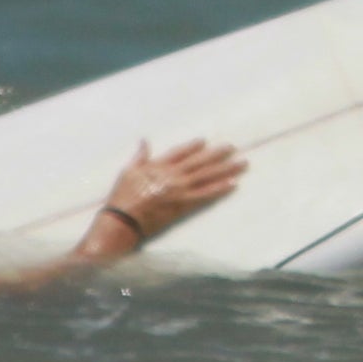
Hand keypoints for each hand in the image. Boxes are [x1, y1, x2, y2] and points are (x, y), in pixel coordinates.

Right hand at [102, 139, 245, 245]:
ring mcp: (179, 190)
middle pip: (199, 162)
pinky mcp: (183, 205)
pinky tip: (233, 184)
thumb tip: (145, 140)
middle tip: (233, 147)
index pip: (179, 152)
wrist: (122, 221)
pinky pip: (205, 195)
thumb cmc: (121, 198)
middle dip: (217, 154)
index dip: (192, 146)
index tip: (205, 141)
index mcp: (158, 166)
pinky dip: (220, 189)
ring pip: (207, 176)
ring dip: (226, 169)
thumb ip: (140, 156)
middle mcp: (172, 175)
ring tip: (242, 163)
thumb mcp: (127, 172)